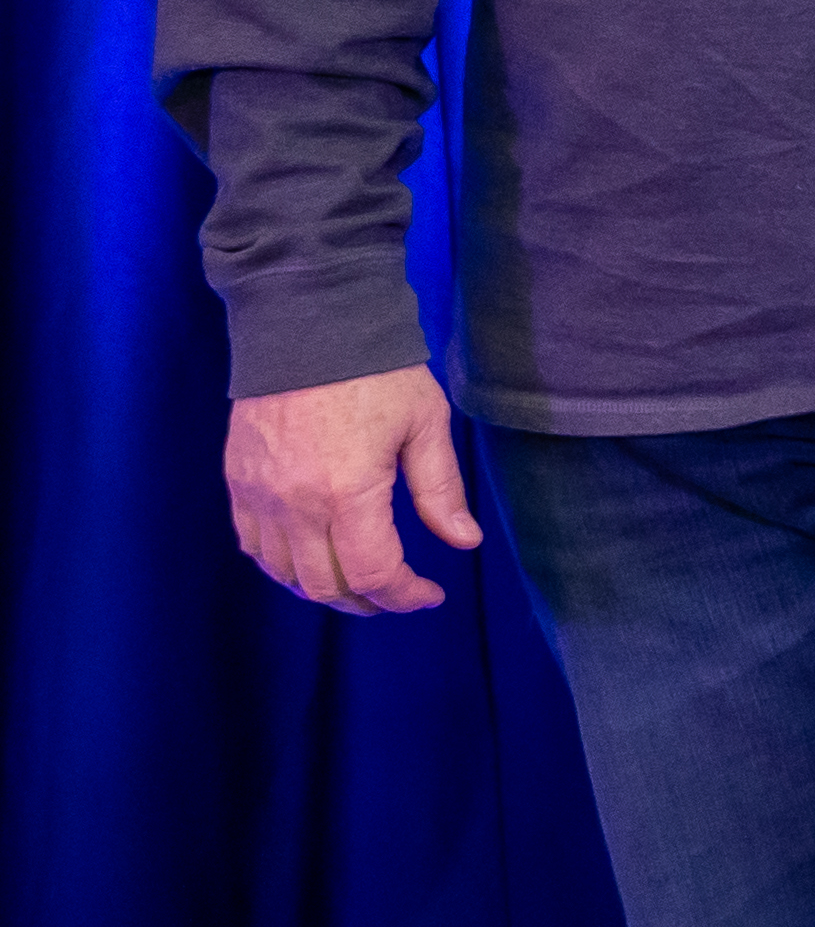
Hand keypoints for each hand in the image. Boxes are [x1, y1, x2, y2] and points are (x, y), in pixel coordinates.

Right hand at [227, 367, 478, 613]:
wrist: (307, 324)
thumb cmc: (376, 371)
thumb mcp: (426, 424)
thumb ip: (440, 491)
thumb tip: (464, 542)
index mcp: (347, 493)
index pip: (373, 574)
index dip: (403, 596)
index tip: (430, 594)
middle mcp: (294, 505)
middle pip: (325, 585)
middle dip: (368, 601)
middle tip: (399, 593)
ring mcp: (259, 496)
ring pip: (284, 574)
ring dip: (324, 588)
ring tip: (361, 582)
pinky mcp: (238, 483)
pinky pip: (253, 546)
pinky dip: (282, 565)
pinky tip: (312, 557)